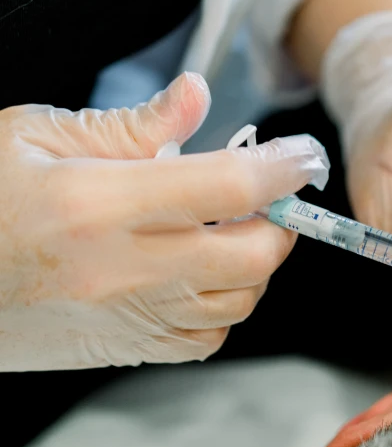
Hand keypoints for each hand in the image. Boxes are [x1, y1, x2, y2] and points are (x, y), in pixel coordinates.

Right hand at [0, 73, 329, 370]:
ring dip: (253, 265)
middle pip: (251, 258)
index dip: (281, 169)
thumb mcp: (34, 137)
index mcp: (97, 203)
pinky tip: (201, 276)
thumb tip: (196, 99)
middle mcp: (122, 268)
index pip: (225, 187)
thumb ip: (130, 125)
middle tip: (264, 199)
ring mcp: (128, 317)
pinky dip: (224, 306)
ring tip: (226, 233)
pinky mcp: (128, 347)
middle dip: (278, 224)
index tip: (303, 158)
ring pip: (240, 302)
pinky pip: (209, 339)